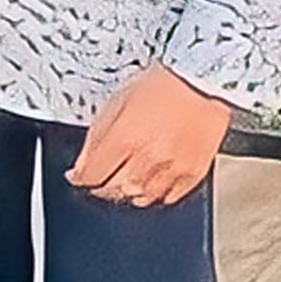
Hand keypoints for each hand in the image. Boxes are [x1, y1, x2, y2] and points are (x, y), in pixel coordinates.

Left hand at [70, 65, 230, 209]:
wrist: (201, 82)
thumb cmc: (161, 86)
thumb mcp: (118, 102)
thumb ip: (96, 137)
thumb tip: (81, 166)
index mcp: (126, 137)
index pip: (93, 176)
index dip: (81, 178)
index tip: (80, 177)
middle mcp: (148, 157)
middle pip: (114, 190)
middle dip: (102, 186)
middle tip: (102, 177)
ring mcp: (172, 168)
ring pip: (140, 198)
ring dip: (128, 192)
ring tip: (127, 177)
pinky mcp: (192, 174)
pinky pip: (168, 197)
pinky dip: (156, 193)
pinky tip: (151, 179)